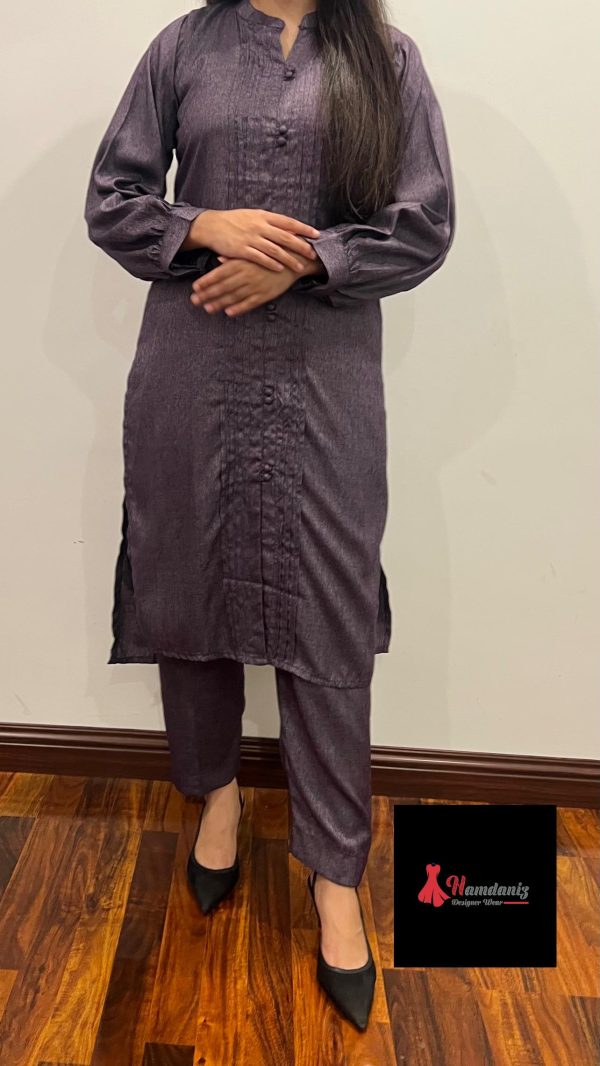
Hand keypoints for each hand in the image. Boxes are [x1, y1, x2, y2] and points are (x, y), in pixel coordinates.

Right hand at [182, 208, 320, 272]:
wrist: (212, 226)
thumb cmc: (234, 221)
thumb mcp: (253, 216)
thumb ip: (270, 222)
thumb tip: (288, 226)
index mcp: (263, 216)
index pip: (288, 222)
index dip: (303, 228)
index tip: (316, 234)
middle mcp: (259, 226)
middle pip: (285, 237)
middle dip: (301, 246)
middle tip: (312, 254)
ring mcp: (251, 238)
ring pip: (275, 249)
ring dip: (289, 259)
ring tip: (299, 267)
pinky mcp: (242, 250)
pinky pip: (260, 258)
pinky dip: (271, 263)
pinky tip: (280, 269)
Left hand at [190, 254, 323, 315]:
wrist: (293, 260)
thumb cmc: (269, 253)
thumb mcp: (251, 250)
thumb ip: (234, 256)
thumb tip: (218, 258)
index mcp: (241, 262)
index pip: (219, 273)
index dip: (205, 281)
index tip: (194, 287)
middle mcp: (246, 274)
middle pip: (223, 286)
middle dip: (207, 294)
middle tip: (194, 301)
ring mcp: (255, 286)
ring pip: (234, 296)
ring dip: (219, 303)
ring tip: (207, 308)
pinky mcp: (265, 294)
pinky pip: (250, 303)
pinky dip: (239, 308)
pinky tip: (229, 312)